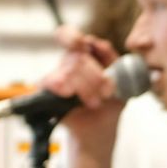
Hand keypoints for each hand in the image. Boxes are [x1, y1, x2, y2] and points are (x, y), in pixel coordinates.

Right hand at [45, 25, 123, 153]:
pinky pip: (52, 83)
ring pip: (68, 70)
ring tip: (96, 102)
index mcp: (82, 56)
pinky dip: (70, 90)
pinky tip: (75, 99)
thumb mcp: (121, 79)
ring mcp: (54, 78)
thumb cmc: (109, 105)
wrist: (100, 132)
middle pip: (76, 57)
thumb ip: (112, 59)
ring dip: (87, 87)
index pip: (67, 35)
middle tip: (107, 91)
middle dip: (95, 75)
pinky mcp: (45, 94)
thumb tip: (98, 43)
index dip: (72, 37)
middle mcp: (65, 64)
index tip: (83, 45)